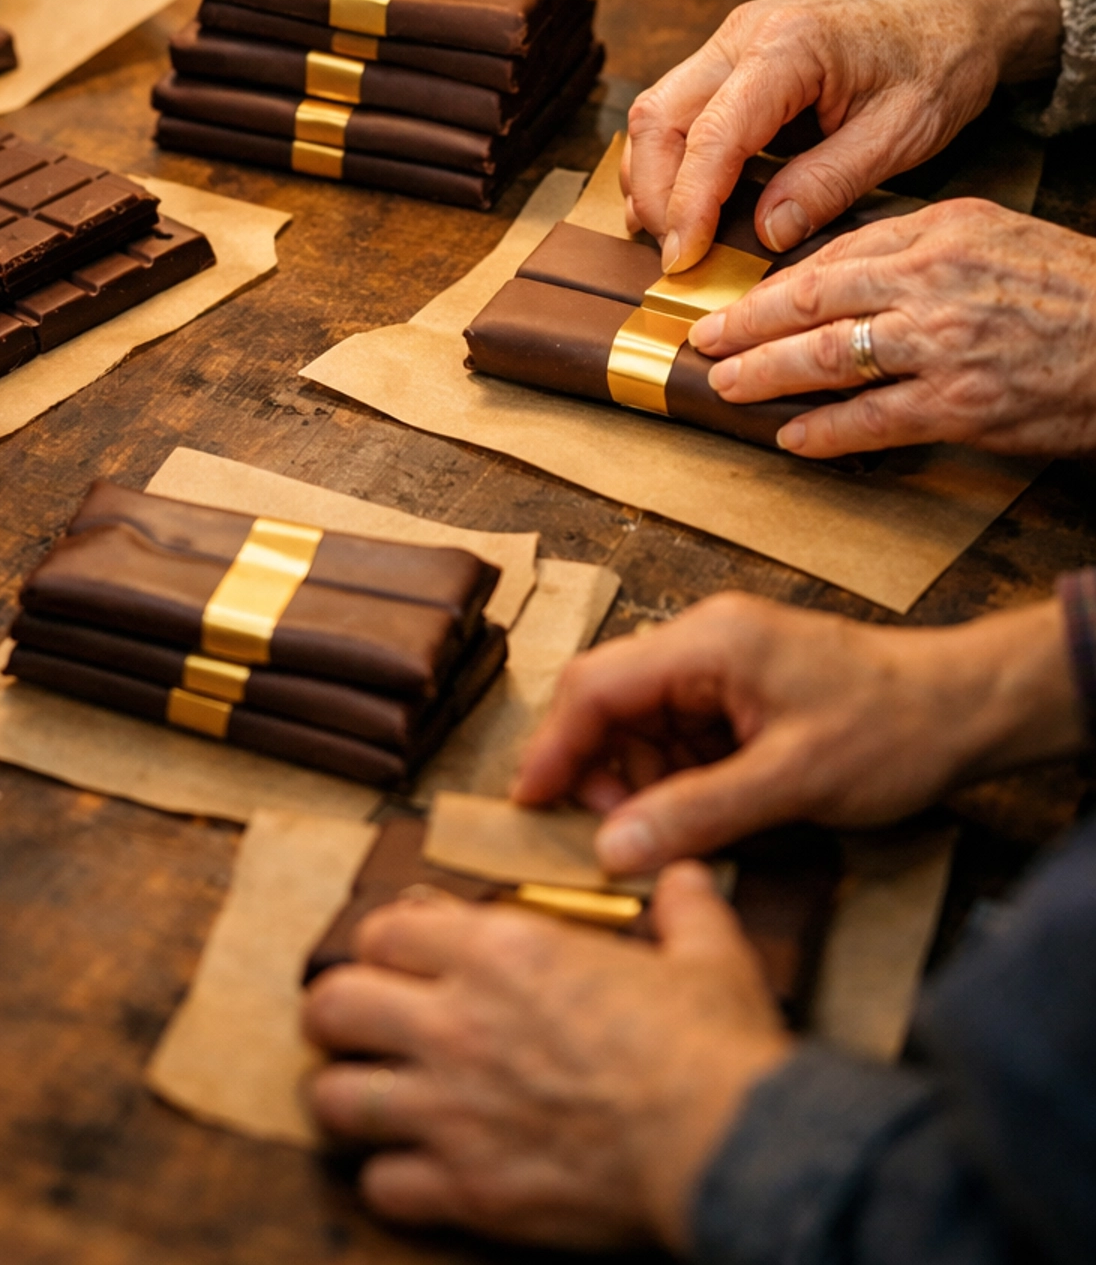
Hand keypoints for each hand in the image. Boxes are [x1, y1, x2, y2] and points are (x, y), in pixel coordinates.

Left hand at [304, 870, 789, 1251]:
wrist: (727, 1149)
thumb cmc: (712, 1050)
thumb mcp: (705, 951)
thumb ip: (683, 905)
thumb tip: (685, 876)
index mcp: (503, 949)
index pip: (382, 929)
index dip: (386, 944)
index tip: (402, 962)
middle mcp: (456, 1021)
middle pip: (331, 1005)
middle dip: (340, 1015)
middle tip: (365, 1028)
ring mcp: (451, 1109)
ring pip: (334, 1097)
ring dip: (349, 1097)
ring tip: (372, 1099)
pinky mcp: (466, 1190)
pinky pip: (380, 1186)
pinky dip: (391, 1180)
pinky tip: (417, 1171)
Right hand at [515, 591, 1080, 875]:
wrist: (966, 711)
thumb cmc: (892, 729)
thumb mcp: (792, 782)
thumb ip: (697, 814)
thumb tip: (612, 850)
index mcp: (709, 642)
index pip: (597, 685)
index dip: (554, 747)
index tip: (528, 805)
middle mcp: (704, 643)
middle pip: (610, 702)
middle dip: (599, 771)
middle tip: (612, 838)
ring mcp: (721, 668)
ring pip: (641, 725)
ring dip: (639, 783)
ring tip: (668, 834)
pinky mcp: (739, 696)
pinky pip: (679, 738)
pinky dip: (675, 782)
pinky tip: (701, 817)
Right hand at [621, 0, 1061, 272]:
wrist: (956, 11)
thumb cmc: (938, 62)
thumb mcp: (901, 134)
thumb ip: (829, 183)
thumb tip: (766, 234)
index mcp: (789, 46)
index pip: (712, 134)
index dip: (690, 203)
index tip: (685, 260)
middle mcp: (743, 33)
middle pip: (660, 117)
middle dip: (658, 195)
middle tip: (676, 258)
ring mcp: (732, 39)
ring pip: (657, 111)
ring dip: (655, 177)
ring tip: (674, 237)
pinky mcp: (733, 56)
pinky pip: (680, 108)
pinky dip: (673, 159)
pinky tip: (685, 202)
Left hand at [689, 197, 1095, 457]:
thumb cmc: (1069, 287)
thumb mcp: (991, 234)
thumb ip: (912, 245)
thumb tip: (836, 268)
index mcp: (936, 234)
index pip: (831, 256)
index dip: (771, 284)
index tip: (735, 299)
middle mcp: (931, 284)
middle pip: (811, 303)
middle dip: (746, 327)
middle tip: (704, 343)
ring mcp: (943, 348)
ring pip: (828, 360)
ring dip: (767, 376)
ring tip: (728, 387)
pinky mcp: (961, 408)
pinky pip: (873, 422)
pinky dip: (825, 433)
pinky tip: (792, 438)